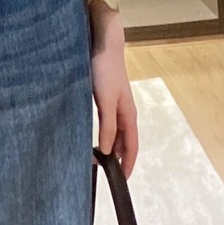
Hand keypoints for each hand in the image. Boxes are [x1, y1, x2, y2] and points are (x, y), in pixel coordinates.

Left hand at [90, 0, 137, 175]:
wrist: (103, 45)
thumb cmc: (106, 71)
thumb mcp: (106, 101)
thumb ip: (108, 126)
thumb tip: (109, 151)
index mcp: (128, 115)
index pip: (131, 146)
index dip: (128, 164)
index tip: (122, 180)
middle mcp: (124, 112)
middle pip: (124, 141)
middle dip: (117, 158)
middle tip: (102, 172)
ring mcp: (115, 105)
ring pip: (115, 133)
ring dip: (108, 146)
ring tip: (95, 159)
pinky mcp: (105, 98)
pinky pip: (107, 123)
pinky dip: (102, 134)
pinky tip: (92, 136)